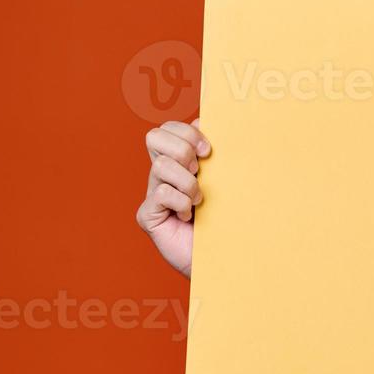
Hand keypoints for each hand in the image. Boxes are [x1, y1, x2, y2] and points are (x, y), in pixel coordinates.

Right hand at [136, 119, 209, 277]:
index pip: (167, 128)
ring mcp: (151, 194)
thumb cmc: (226, 216)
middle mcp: (161, 174)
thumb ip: (213, 151)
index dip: (187, 132)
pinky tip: (188, 217)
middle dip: (183, 150)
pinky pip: (160, 193)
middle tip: (200, 171)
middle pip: (154, 137)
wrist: (224, 255)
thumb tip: (205, 118)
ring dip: (187, 183)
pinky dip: (181, 203)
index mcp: (177, 160)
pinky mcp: (147, 215)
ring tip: (198, 200)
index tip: (209, 151)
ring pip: (160, 165)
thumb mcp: (224, 178)